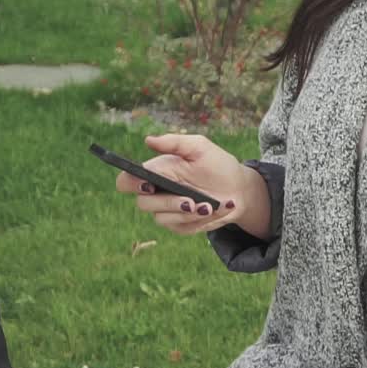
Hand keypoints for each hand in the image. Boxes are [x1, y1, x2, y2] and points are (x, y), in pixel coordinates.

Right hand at [113, 134, 271, 238]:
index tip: (148, 184)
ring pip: (161, 218)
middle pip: (143, 203)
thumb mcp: (200, 147)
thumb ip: (175, 142)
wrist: (239, 189)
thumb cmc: (217, 164)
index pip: (127, 181)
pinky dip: (197, 221)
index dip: (130, 183)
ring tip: (208, 206)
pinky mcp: (180, 225)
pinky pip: (179, 227)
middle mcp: (157, 193)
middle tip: (190, 201)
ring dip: (186, 214)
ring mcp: (167, 211)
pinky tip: (212, 211)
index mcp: (157, 172)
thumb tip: (148, 140)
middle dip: (167, 203)